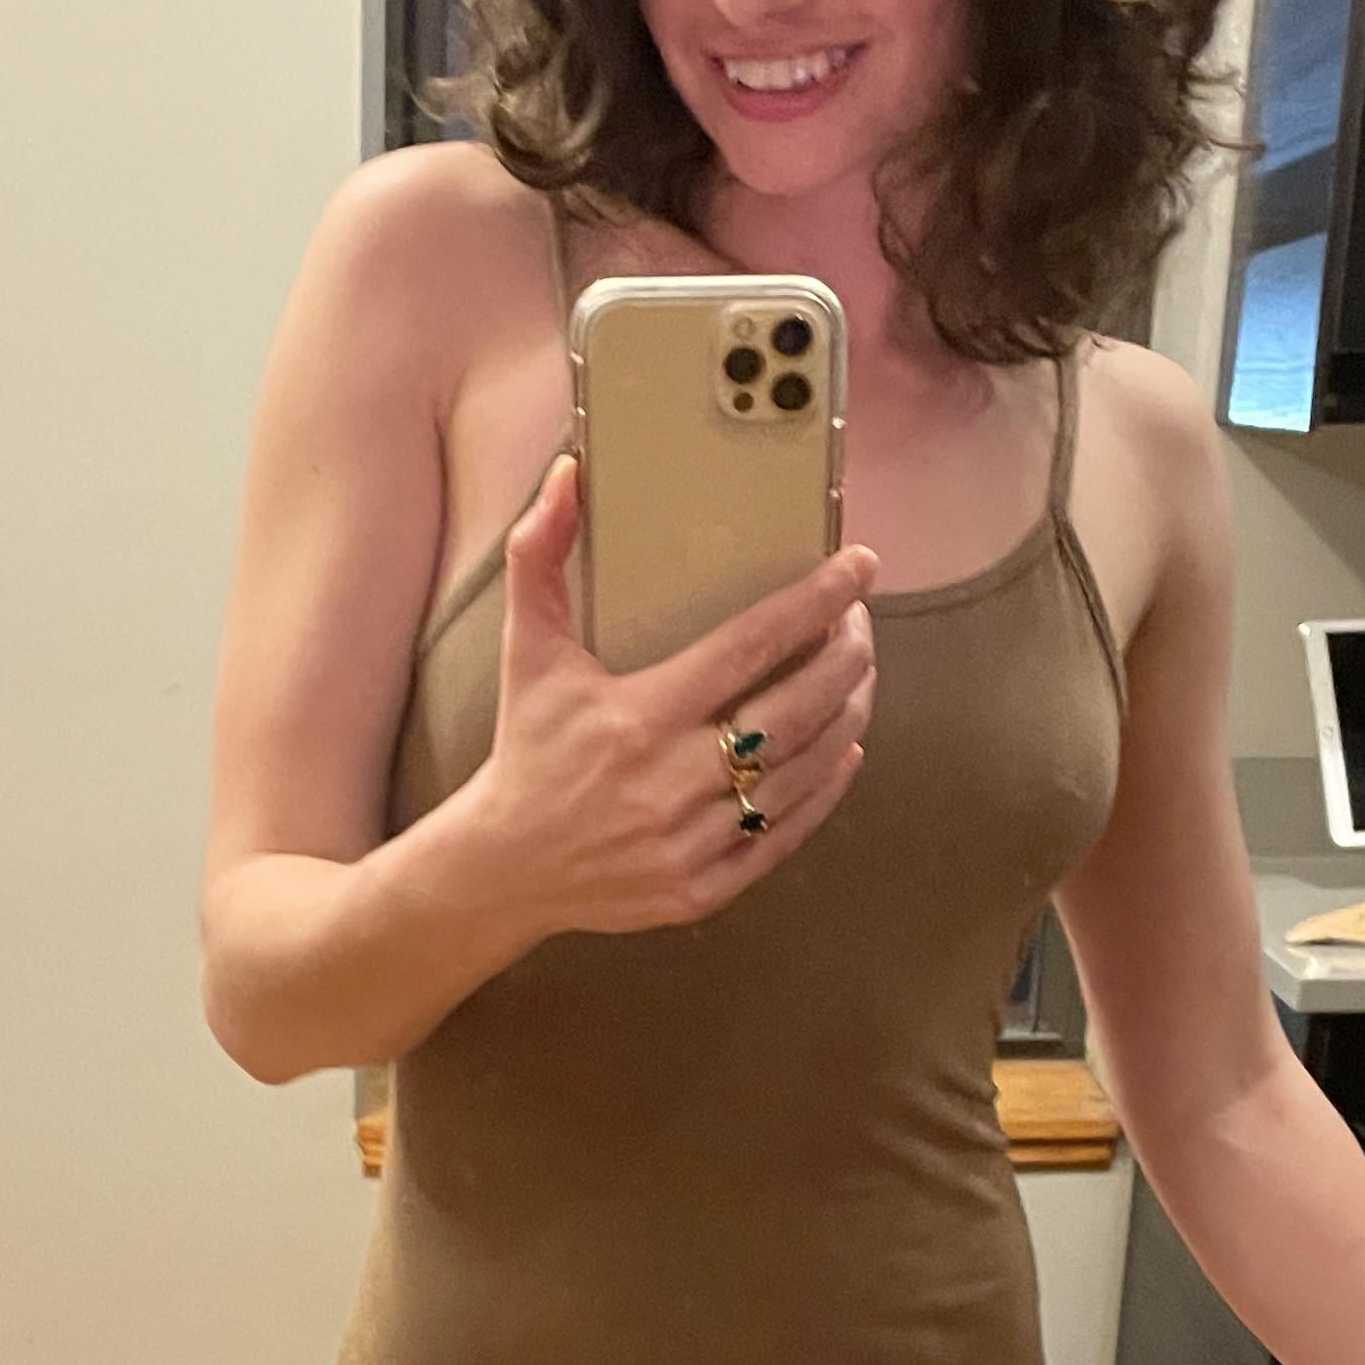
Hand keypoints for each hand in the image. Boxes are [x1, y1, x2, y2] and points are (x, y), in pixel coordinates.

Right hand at [467, 457, 877, 936]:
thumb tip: (567, 476)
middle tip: (861, 623)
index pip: (750, 646)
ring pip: (801, 772)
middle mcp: (669, 781)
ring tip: (859, 678)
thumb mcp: (529, 651)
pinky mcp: (701, 888)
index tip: (858, 569)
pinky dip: (825, 790)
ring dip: (846, 717)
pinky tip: (843, 750)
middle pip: (795, 708)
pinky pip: (784, 835)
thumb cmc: (528, 749)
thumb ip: (540, 557)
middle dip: (846, 657)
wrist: (503, 867)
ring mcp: (689, 840)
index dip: (815, 602)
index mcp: (637, 716)